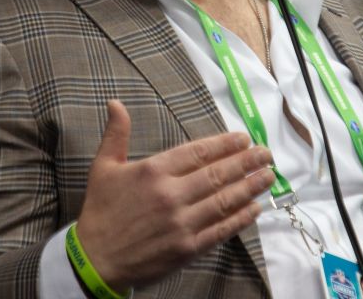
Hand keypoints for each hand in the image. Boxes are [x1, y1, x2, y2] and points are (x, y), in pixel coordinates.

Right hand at [74, 100, 276, 292]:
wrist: (95, 259)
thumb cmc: (100, 212)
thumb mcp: (103, 168)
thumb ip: (115, 134)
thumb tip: (116, 103)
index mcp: (153, 171)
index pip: (198, 152)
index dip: (225, 144)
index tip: (243, 138)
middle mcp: (171, 194)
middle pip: (218, 173)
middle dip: (246, 162)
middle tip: (266, 154)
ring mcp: (181, 223)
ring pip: (224, 200)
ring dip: (250, 187)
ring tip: (268, 176)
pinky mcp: (187, 248)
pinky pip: (220, 230)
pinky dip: (240, 219)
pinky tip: (254, 208)